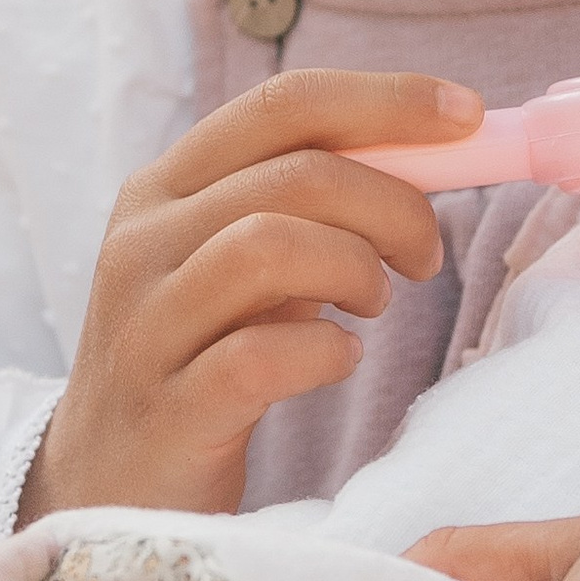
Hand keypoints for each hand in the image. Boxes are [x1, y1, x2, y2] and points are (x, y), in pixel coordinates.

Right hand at [20, 69, 479, 519]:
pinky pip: (260, 356)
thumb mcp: (244, 268)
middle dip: (393, 205)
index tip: (469, 115)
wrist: (110, 481)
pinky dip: (325, 350)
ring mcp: (146, 325)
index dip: (387, 99)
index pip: (282, 104)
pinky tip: (338, 360)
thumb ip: (311, 208)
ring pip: (269, 246)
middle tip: (424, 257)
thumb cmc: (201, 359)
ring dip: (356, 268)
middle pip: (295, 174)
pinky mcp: (167, 409)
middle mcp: (142, 241)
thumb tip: (436, 152)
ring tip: (372, 304)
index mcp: (164, 188)